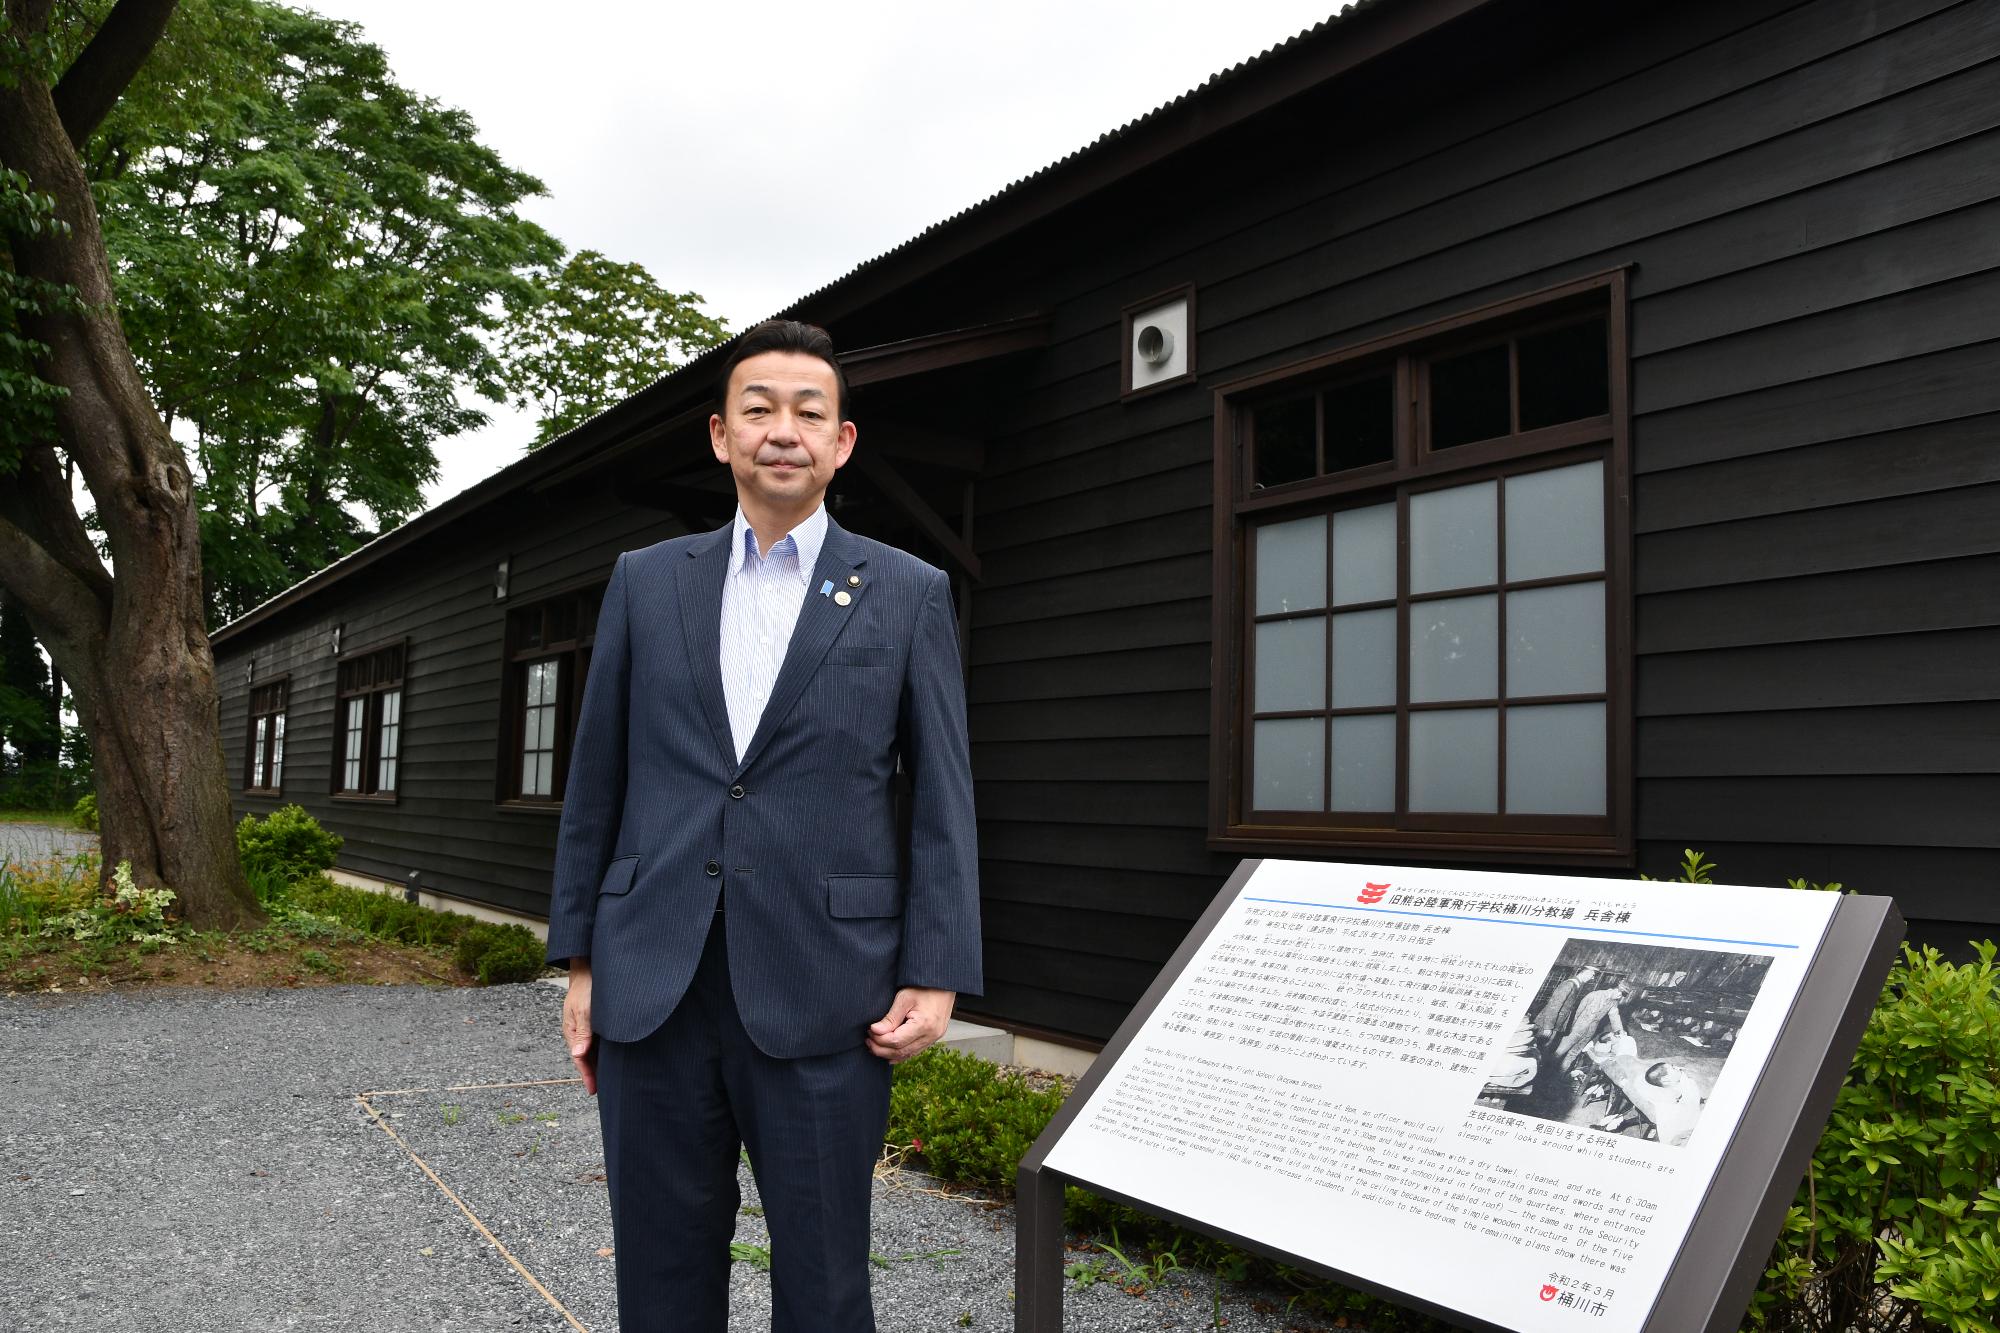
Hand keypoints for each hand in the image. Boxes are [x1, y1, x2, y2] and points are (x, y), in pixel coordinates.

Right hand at [563, 959, 597, 1095]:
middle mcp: (579, 1032)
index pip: (580, 1059)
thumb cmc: (586, 988)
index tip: (593, 1090)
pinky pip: (599, 1041)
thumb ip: (583, 1032)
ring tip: (609, 1079)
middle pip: (586, 1058)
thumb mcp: (584, 1010)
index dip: (587, 1075)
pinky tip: (612, 1057)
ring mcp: (587, 1027)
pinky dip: (604, 1051)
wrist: (589, 969)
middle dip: (594, 1073)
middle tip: (604, 1090)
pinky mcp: (595, 1021)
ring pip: (593, 1051)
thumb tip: (578, 1054)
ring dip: (599, 1063)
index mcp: (572, 1032)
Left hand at [867, 986, 954, 1063]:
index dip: (879, 1039)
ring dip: (889, 1053)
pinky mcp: (933, 1037)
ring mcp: (934, 1038)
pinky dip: (901, 1054)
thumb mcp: (904, 998)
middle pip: (901, 1051)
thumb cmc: (923, 987)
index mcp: (924, 1025)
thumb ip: (890, 1018)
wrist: (943, 983)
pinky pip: (915, 1051)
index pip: (896, 1041)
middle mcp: (931, 1035)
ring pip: (907, 1054)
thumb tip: (875, 1031)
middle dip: (881, 1049)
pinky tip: (889, 1053)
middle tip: (868, 1041)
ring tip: (875, 1046)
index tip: (869, 1031)